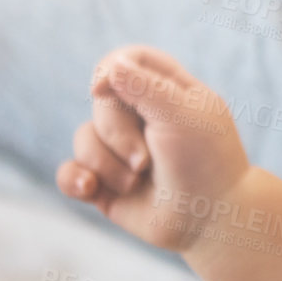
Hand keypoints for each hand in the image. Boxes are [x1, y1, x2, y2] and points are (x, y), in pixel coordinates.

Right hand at [55, 45, 250, 252]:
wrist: (212, 221)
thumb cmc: (206, 163)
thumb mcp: (182, 115)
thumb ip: (145, 85)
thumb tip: (110, 65)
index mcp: (169, 91)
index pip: (131, 59)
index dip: (112, 68)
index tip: (103, 88)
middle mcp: (143, 117)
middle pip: (101, 102)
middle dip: (116, 133)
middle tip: (145, 159)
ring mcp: (122, 150)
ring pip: (83, 137)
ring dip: (107, 164)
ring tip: (137, 182)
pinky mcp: (106, 183)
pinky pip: (69, 172)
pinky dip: (76, 179)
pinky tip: (91, 189)